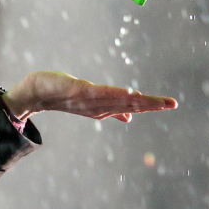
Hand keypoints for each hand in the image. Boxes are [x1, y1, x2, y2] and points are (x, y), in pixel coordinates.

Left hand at [1, 71, 176, 122]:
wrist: (37, 92)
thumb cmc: (64, 96)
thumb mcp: (90, 103)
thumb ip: (111, 109)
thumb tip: (130, 117)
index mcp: (105, 107)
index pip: (132, 106)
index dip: (152, 105)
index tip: (172, 104)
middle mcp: (100, 106)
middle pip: (129, 104)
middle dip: (151, 104)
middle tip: (172, 103)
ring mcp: (89, 100)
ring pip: (117, 99)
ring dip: (137, 100)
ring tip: (155, 99)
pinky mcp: (78, 91)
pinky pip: (99, 93)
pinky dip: (113, 94)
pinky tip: (127, 92)